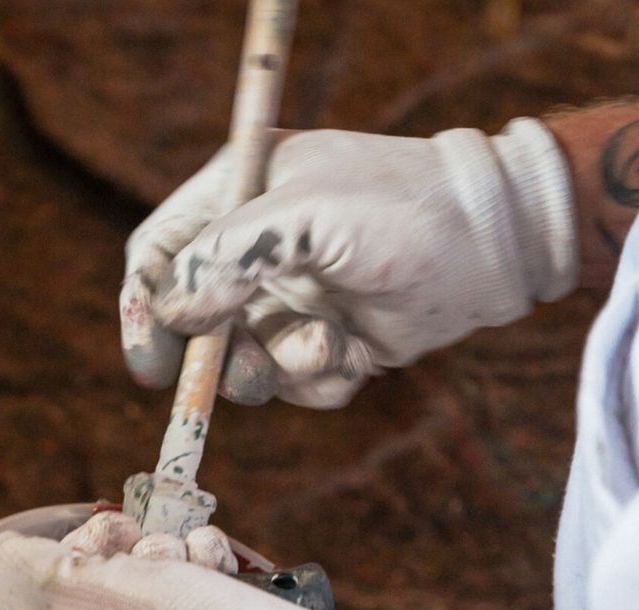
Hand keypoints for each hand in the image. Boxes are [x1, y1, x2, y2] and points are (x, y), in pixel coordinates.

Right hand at [120, 120, 577, 409]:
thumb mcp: (303, 215)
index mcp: (239, 196)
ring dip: (281, 369)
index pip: (159, 254)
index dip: (144, 308)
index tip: (153, 364)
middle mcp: (259, 250)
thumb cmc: (400, 209)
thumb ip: (226, 259)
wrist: (494, 245)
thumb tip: (173, 311)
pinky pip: (299, 384)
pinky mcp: (333, 340)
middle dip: (217, 357)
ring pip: (246, 364)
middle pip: (193, 323)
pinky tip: (360, 354)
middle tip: (247, 373)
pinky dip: (323, 380)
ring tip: (328, 347)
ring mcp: (295, 298)